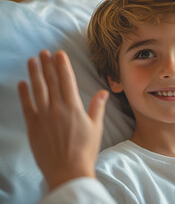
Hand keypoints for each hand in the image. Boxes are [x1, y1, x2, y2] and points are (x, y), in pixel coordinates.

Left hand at [17, 50, 108, 190]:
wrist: (68, 170)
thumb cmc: (85, 150)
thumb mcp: (96, 128)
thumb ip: (98, 107)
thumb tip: (103, 92)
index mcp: (74, 108)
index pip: (67, 81)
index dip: (63, 66)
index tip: (60, 54)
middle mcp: (57, 109)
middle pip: (51, 82)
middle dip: (47, 65)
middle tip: (44, 52)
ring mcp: (43, 117)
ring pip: (37, 90)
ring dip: (34, 74)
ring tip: (32, 61)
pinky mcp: (33, 127)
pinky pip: (27, 107)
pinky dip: (24, 94)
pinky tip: (22, 84)